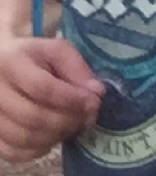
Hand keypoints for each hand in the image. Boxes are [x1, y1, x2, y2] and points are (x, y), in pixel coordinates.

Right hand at [0, 36, 103, 162]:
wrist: (2, 64)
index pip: (42, 88)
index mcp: (11, 63)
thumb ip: (77, 69)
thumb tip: (97, 93)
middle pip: (33, 117)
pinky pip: (12, 152)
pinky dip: (38, 150)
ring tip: (74, 127)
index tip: (94, 102)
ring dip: (56, 136)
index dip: (72, 99)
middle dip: (68, 120)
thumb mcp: (56, 51)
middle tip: (88, 118)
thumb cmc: (33, 57)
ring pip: (23, 138)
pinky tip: (53, 138)